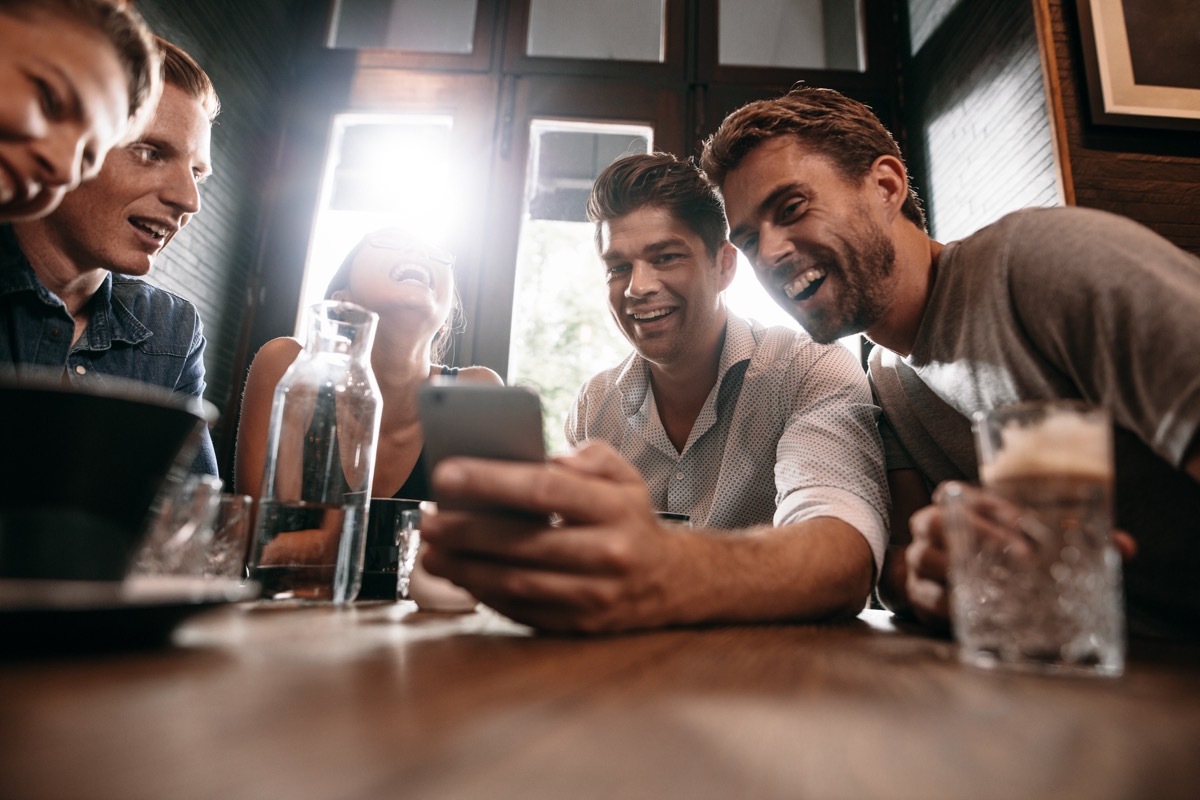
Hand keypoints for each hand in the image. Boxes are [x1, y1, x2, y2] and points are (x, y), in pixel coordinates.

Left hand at [419, 441, 686, 632]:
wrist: (672, 582)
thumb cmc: (631, 519)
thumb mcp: (625, 475)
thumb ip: (590, 456)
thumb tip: (549, 458)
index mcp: (616, 509)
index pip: (545, 490)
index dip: (491, 480)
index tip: (445, 474)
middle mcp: (608, 554)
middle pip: (523, 542)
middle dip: (466, 530)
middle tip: (427, 519)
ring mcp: (594, 596)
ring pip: (517, 583)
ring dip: (465, 568)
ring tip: (430, 551)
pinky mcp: (579, 625)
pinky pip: (522, 610)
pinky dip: (485, 594)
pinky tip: (460, 576)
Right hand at [905, 481, 1138, 630]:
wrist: (938, 575)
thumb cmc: (990, 547)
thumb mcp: (1022, 533)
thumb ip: (1071, 537)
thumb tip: (1125, 547)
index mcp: (955, 502)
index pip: (956, 491)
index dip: (988, 506)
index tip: (1025, 524)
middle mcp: (930, 526)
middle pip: (935, 521)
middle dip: (977, 537)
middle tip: (1021, 558)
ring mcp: (919, 561)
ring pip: (925, 559)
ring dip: (959, 573)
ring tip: (994, 588)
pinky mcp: (918, 595)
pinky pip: (927, 599)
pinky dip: (950, 607)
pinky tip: (975, 613)